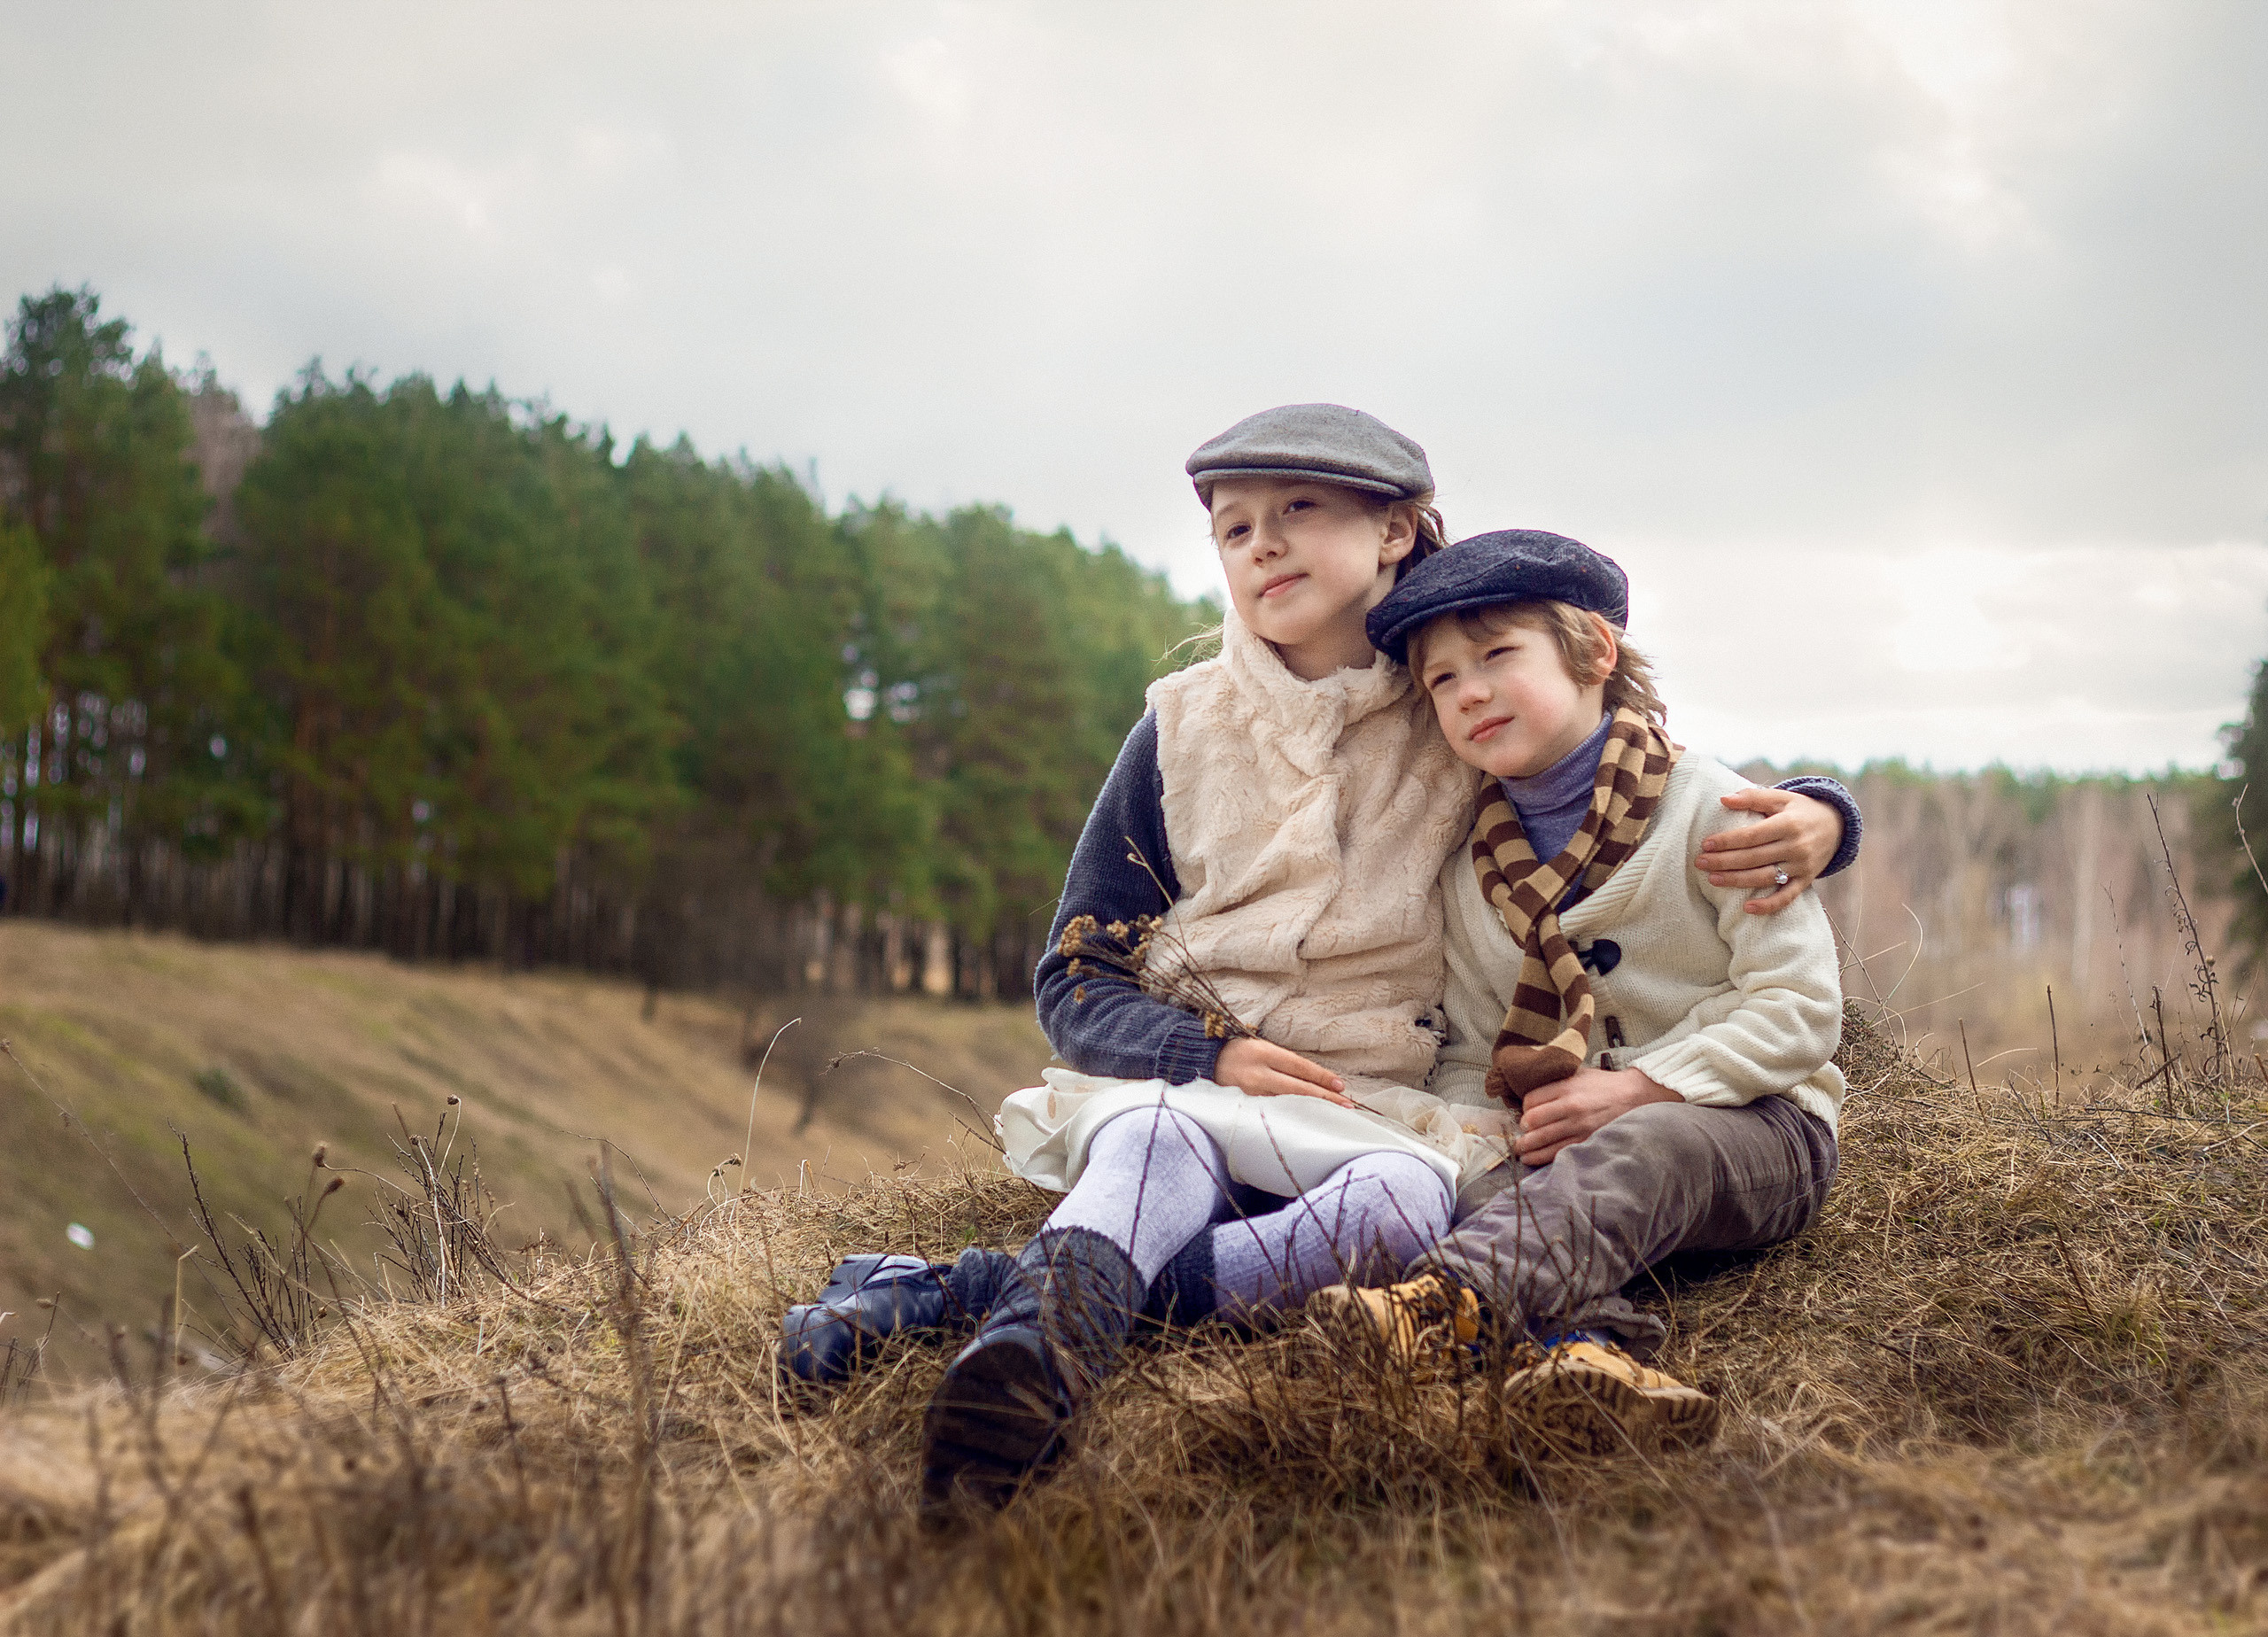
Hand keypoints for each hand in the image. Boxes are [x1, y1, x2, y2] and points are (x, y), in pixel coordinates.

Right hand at [1214, 1037, 1356, 1107]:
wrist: (1204, 1062)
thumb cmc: (1239, 1053)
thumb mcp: (1262, 1048)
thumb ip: (1285, 1063)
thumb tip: (1315, 1079)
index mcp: (1264, 1053)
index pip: (1299, 1067)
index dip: (1321, 1077)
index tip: (1340, 1086)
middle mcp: (1258, 1074)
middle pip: (1297, 1088)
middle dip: (1324, 1097)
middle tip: (1346, 1105)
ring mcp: (1250, 1093)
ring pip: (1287, 1104)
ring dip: (1311, 1109)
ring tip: (1331, 1114)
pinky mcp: (1245, 1107)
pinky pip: (1272, 1113)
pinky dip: (1291, 1116)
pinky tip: (1304, 1121)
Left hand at [1514, 1067, 1679, 1163]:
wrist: (1634, 1097)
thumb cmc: (1604, 1085)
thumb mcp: (1578, 1073)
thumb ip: (1556, 1081)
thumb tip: (1533, 1090)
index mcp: (1567, 1087)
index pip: (1531, 1100)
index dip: (1524, 1108)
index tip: (1525, 1112)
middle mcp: (1571, 1107)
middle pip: (1533, 1121)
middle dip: (1522, 1130)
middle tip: (1519, 1133)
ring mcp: (1579, 1126)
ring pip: (1542, 1140)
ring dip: (1526, 1147)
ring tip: (1520, 1149)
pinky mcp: (1586, 1141)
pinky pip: (1558, 1152)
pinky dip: (1541, 1157)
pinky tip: (1532, 1159)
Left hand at [1698, 788, 1842, 914]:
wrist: (1838, 825)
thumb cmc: (1801, 809)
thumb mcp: (1782, 797)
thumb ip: (1753, 797)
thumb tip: (1723, 799)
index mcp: (1789, 824)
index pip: (1752, 835)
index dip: (1728, 841)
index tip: (1706, 844)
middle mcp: (1796, 846)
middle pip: (1754, 858)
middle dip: (1724, 862)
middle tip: (1700, 863)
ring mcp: (1802, 866)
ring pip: (1765, 877)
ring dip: (1737, 881)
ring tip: (1712, 880)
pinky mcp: (1806, 880)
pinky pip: (1787, 896)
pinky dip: (1769, 905)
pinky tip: (1747, 908)